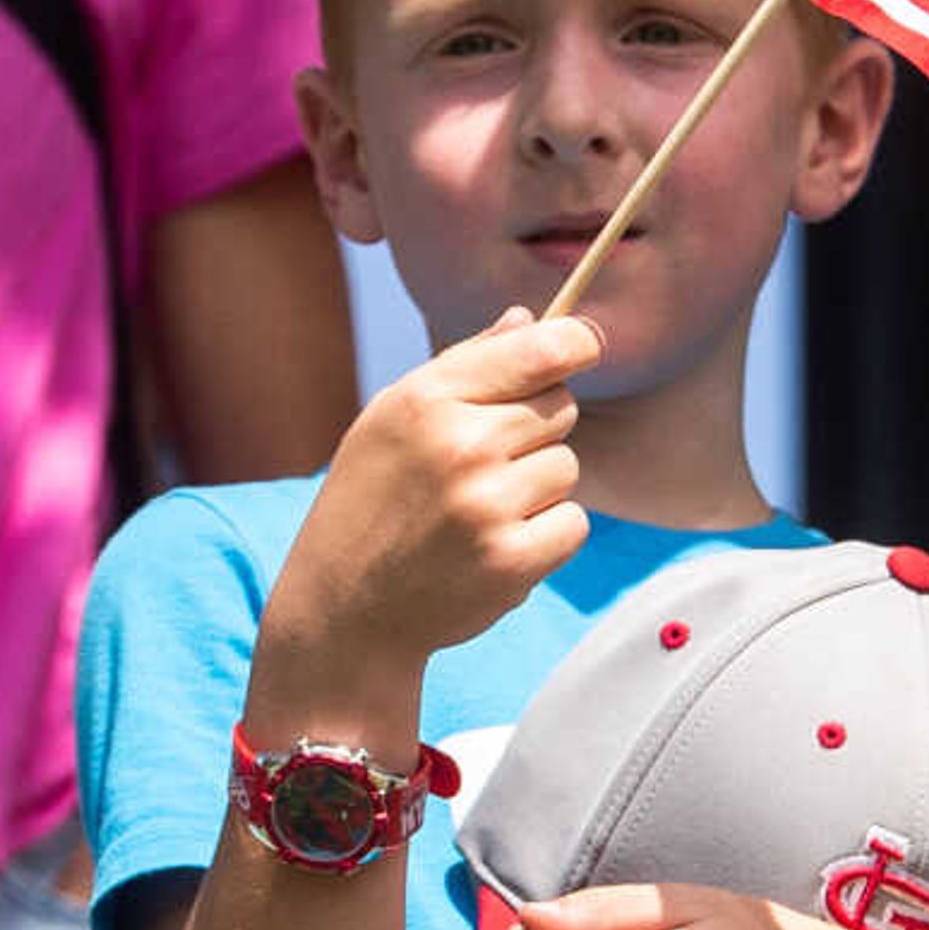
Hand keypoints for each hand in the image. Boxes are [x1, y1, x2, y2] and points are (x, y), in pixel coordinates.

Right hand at [268, 308, 596, 660]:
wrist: (344, 609)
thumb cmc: (372, 500)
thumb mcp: (394, 419)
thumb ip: (465, 365)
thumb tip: (530, 320)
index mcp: (427, 400)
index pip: (539, 350)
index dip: (575, 343)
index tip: (584, 347)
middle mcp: (459, 446)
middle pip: (561, 407)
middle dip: (536, 430)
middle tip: (483, 464)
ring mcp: (486, 506)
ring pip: (567, 467)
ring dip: (538, 488)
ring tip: (480, 510)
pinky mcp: (511, 560)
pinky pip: (573, 523)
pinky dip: (546, 535)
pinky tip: (495, 544)